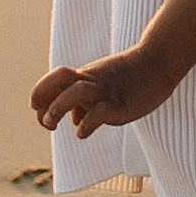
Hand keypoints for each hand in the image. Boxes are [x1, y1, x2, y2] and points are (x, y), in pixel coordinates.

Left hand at [32, 47, 179, 136]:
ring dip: (58, 107)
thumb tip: (74, 121)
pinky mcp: (121, 104)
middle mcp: (93, 81)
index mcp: (87, 76)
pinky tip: (81, 133)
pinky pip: (99, 112)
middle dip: (44, 98)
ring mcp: (106, 92)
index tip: (36, 107)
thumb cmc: (132, 76)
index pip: (56, 78)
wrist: (159, 63)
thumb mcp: (104, 86)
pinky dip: (86, 124)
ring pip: (76, 93)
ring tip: (50, 124)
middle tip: (43, 119)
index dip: (41, 91)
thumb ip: (86, 102)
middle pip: (60, 81)